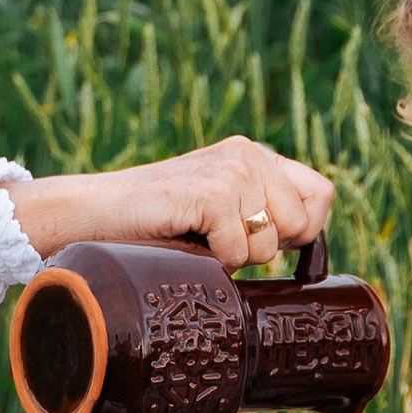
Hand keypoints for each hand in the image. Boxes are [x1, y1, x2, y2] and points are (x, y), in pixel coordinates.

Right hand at [15, 137, 334, 270]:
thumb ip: (260, 212)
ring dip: (234, 257)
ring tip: (195, 238)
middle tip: (216, 240)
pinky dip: (213, 259)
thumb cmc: (152, 224)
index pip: (320, 194)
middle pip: (301, 224)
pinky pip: (239, 249)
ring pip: (270, 243)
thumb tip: (311, 240)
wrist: (92, 214)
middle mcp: (248, 153)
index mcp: (253, 154)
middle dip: (264, 249)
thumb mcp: (217, 213)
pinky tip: (184, 238)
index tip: (264, 241)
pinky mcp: (212, 191)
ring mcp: (232, 169)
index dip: (304, 229)